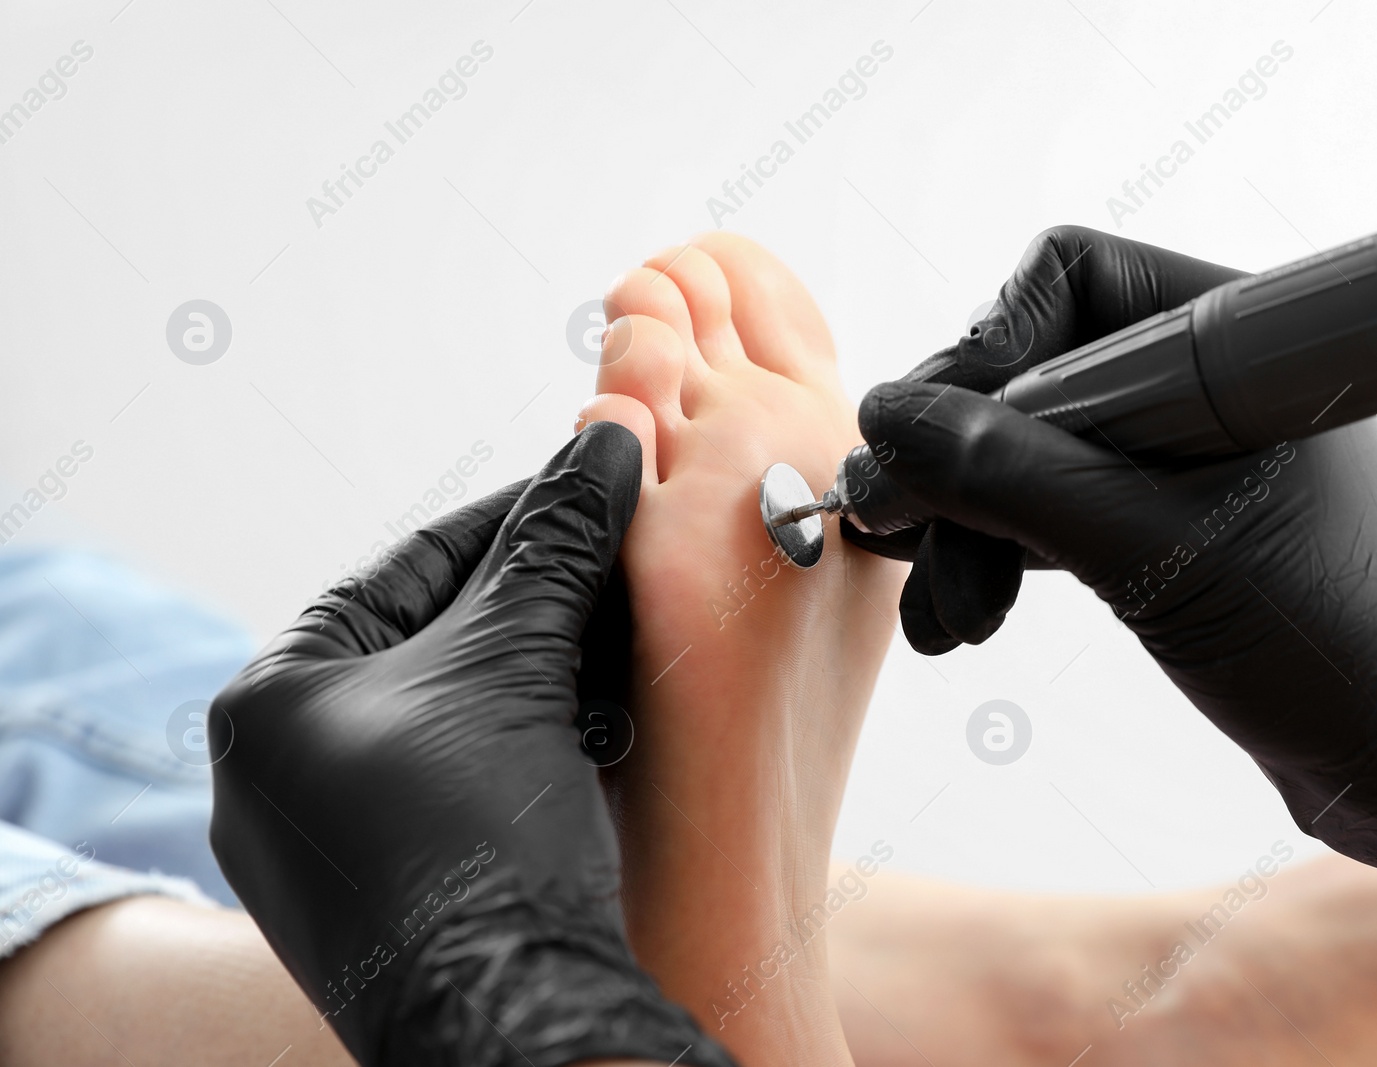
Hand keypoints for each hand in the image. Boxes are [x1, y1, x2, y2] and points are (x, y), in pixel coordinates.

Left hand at [208, 423, 735, 1066]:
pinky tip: (606, 720)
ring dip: (548, 670)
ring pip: (459, 714)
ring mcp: (335, 842)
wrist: (514, 1020)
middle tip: (626, 558)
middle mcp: (282, 773)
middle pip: (436, 641)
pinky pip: (467, 780)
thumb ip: (555, 546)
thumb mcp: (517, 667)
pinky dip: (534, 740)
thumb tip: (605, 442)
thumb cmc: (480, 839)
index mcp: (267, 704)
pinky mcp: (396, 891)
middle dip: (540, 599)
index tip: (593, 487)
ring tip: (633, 636)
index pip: (408, 567)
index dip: (513, 517)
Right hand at [849, 226, 1376, 966]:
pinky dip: (996, 555)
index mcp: (1231, 341)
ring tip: (940, 621)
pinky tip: (960, 614)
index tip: (930, 448)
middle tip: (895, 537)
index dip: (986, 351)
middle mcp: (1200, 382)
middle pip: (1026, 375)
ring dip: (963, 528)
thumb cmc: (1325, 645)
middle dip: (957, 467)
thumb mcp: (1148, 550)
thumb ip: (1008, 475)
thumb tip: (883, 418)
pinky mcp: (1160, 524)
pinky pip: (1047, 509)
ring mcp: (1176, 456)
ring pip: (1023, 453)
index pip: (1067, 280)